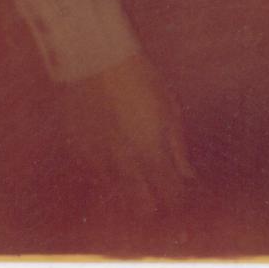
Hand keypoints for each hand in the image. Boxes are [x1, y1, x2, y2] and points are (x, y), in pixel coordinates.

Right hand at [59, 51, 194, 214]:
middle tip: (159, 192)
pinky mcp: (81, 153)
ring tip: (137, 168)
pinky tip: (116, 152)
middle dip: (153, 205)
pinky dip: (109, 170)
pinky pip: (98, 174)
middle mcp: (125, 163)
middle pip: (142, 207)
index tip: (180, 194)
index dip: (177, 199)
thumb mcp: (168, 108)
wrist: (95, 59)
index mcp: (152, 152)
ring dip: (129, 188)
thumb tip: (187, 175)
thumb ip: (177, 147)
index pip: (170, 195)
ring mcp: (100, 161)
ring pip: (118, 193)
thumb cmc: (139, 79)